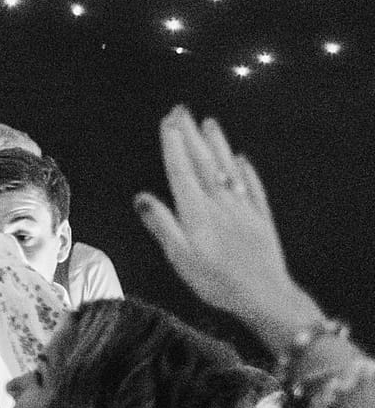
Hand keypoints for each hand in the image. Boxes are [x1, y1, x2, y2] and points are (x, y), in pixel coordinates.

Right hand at [136, 108, 317, 337]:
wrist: (266, 296)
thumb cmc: (216, 281)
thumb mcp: (180, 258)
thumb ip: (162, 224)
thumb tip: (141, 196)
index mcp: (196, 211)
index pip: (181, 171)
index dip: (173, 145)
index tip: (167, 122)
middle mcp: (220, 203)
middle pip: (203, 162)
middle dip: (191, 135)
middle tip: (182, 110)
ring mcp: (243, 208)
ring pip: (228, 169)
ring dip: (217, 144)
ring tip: (209, 122)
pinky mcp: (261, 217)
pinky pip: (252, 187)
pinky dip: (246, 171)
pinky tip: (241, 159)